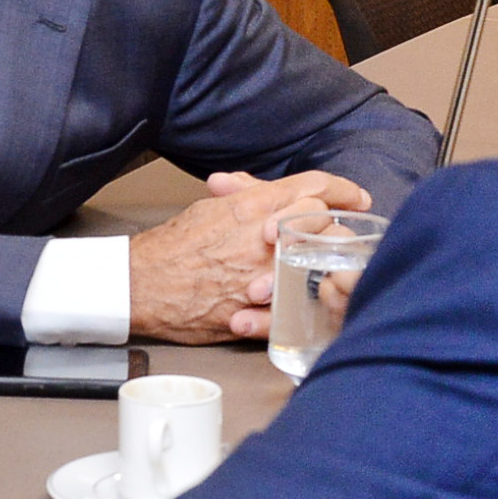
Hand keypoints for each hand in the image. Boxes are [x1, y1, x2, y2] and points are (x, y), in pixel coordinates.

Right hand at [129, 169, 373, 344]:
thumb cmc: (171, 248)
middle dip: (341, 229)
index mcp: (253, 207)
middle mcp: (263, 238)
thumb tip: (259, 188)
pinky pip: (294, 306)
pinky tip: (309, 301)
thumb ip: (243, 197)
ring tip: (334, 269)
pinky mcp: (255, 311)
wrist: (140, 285)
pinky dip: (304, 303)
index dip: (343, 190)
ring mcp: (262, 276)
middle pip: (326, 225)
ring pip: (317, 265)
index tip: (356, 197)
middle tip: (349, 234)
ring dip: (326, 266)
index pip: (314, 187)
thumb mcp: (209, 210)